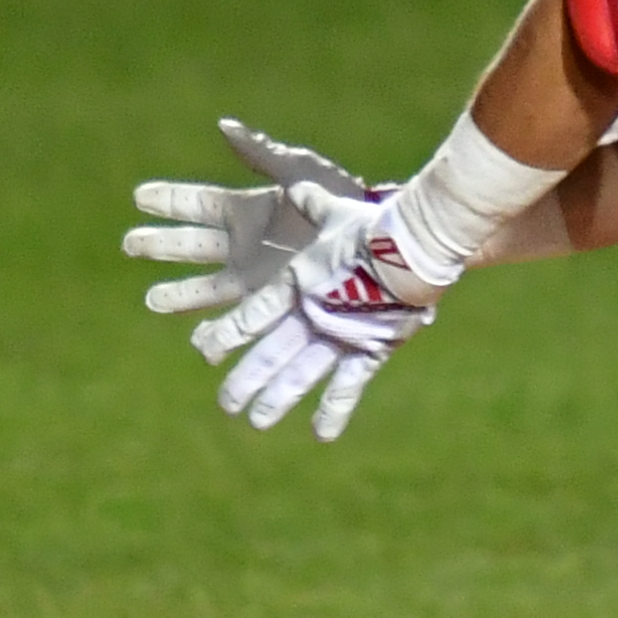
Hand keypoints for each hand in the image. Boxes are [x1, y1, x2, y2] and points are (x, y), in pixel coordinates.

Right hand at [121, 118, 372, 315]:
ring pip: (205, 289)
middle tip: (130, 244)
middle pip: (191, 247)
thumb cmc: (343, 199)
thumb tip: (223, 126)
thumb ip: (262, 154)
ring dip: (178, 295)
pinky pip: (237, 319)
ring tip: (152, 300)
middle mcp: (243, 246)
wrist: (376, 241)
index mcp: (247, 211)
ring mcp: (255, 278)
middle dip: (161, 245)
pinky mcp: (272, 305)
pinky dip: (217, 330)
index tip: (139, 196)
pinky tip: (200, 342)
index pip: (198, 204)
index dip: (170, 200)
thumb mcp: (301, 173)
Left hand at [191, 183, 436, 441]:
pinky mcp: (369, 349)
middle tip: (227, 403)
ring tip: (257, 421)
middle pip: (270, 354)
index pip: (252, 315)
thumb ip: (309, 202)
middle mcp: (311, 315)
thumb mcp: (333, 210)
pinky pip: (349, 384)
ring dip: (277, 400)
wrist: (412, 248)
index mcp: (298, 282)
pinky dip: (335, 410)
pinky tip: (321, 434)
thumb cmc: (372, 224)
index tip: (204, 351)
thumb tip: (295, 182)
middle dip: (246, 380)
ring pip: (300, 375)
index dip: (226, 335)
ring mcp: (339, 336)